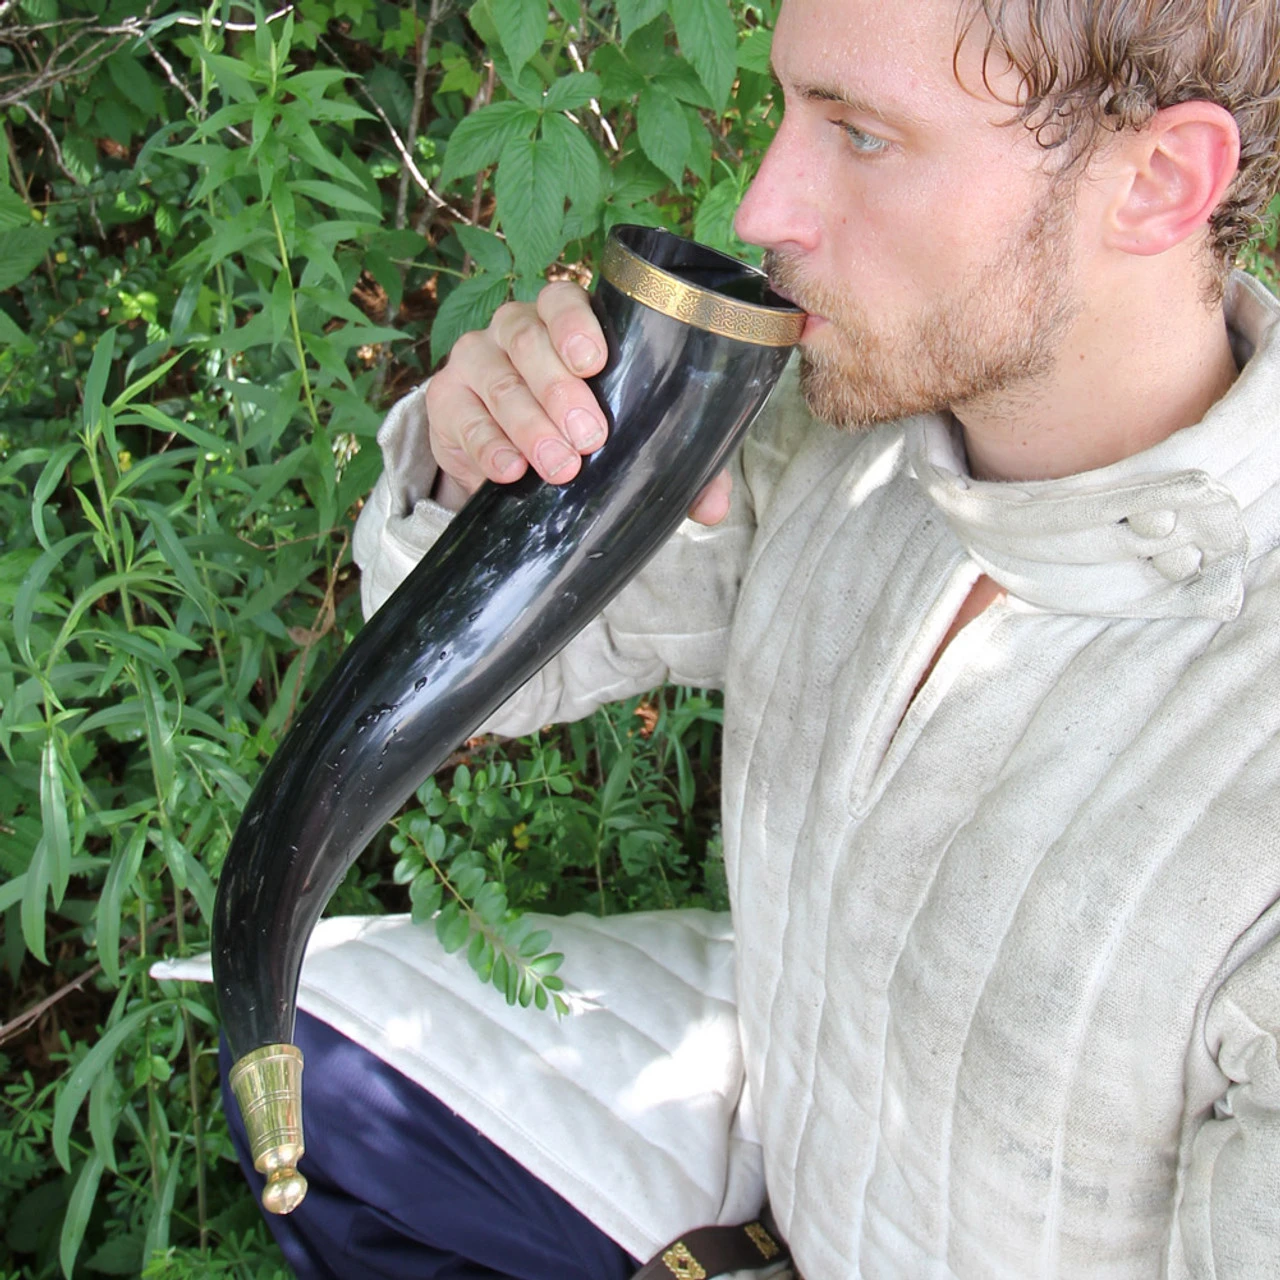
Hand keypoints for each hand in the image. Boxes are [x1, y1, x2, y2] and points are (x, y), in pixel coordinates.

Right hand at [424, 280, 730, 524]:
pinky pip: (464, 419)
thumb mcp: (624, 437)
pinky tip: (510, 472)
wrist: (504, 458)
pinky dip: (488, 446)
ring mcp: (475, 362)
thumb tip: (712, 508)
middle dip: (560, 389)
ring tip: (561, 467)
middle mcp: (513, 330)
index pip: (562, 300)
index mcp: (562, 322)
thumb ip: (670, 459)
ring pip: (498, 380)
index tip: (596, 362)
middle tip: (590, 437)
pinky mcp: (448, 403)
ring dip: (530, 425)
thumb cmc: (577, 430)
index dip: (576, 324)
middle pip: (528, 340)